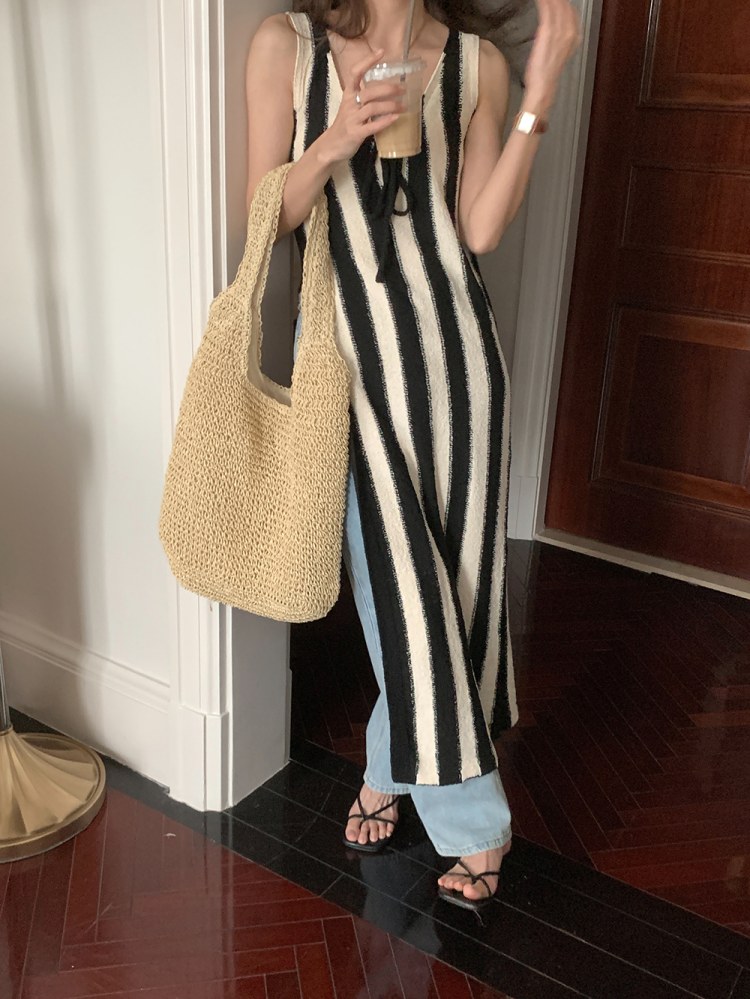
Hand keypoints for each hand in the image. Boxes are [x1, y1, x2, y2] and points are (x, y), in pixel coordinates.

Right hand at [320, 48, 406, 163]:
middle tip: (402, 89)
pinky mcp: (356, 133)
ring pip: (372, 108)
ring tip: (403, 106)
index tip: (381, 52)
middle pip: (369, 92)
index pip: (356, 73)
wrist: (331, 146)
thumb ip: (364, 97)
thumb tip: (384, 88)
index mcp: (349, 95)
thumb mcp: (351, 106)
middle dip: (388, 88)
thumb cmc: (345, 125)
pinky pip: (372, 126)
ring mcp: (352, 119)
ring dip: (390, 106)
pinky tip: (395, 118)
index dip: (367, 61)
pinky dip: (385, 121)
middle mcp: (350, 104)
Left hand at [523, 0, 581, 113]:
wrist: (543, 87)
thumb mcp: (558, 53)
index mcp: (575, 35)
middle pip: (564, 3)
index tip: (555, 0)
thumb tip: (553, 27)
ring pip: (556, 3)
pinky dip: (542, 1)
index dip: (562, 2)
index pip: (570, 10)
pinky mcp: (547, 31)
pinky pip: (546, 8)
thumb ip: (559, 37)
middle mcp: (570, 30)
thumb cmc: (546, 73)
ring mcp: (560, 30)